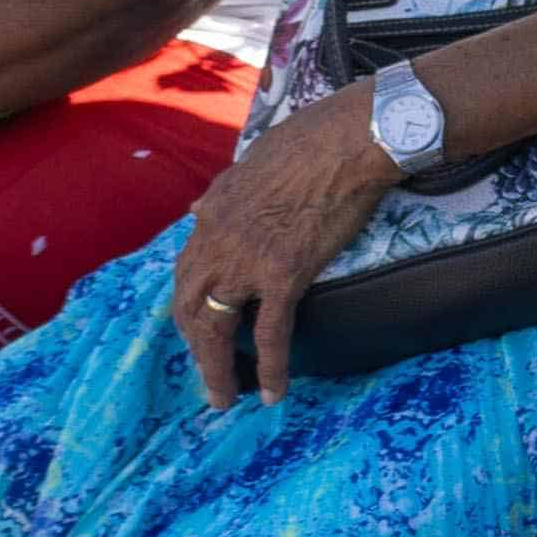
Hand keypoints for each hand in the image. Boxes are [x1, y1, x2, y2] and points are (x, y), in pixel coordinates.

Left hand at [164, 95, 397, 407]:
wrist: (350, 139)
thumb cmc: (310, 141)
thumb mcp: (247, 165)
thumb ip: (220, 194)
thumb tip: (197, 209)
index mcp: (210, 214)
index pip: (186, 273)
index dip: (188, 308)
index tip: (198, 330)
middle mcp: (218, 241)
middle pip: (189, 308)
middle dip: (194, 348)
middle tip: (206, 375)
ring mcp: (249, 260)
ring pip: (216, 328)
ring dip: (217, 370)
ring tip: (224, 398)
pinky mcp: (284, 274)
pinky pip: (270, 334)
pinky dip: (269, 368)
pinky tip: (272, 393)